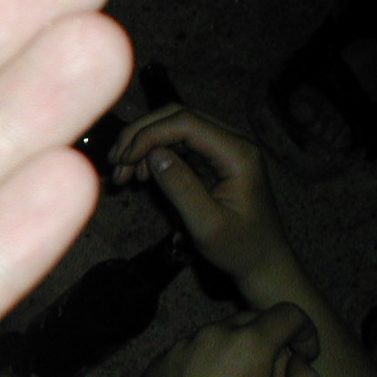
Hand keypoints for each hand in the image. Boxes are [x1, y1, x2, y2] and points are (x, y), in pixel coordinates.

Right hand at [110, 105, 293, 280]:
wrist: (262, 260)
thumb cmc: (238, 247)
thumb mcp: (207, 224)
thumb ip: (182, 188)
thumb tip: (153, 155)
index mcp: (237, 153)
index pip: (186, 123)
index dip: (149, 135)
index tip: (123, 161)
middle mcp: (232, 141)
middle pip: (177, 117)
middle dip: (140, 135)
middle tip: (115, 163)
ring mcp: (222, 147)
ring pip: (173, 127)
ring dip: (143, 145)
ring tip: (122, 175)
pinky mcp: (212, 157)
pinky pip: (177, 143)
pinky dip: (152, 154)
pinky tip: (138, 176)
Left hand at [121, 304, 320, 376]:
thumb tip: (299, 363)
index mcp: (247, 344)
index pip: (288, 313)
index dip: (305, 332)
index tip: (304, 357)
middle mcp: (211, 334)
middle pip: (253, 319)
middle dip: (272, 341)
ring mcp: (181, 345)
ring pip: (221, 334)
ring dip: (238, 351)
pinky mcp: (160, 359)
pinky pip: (194, 349)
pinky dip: (209, 361)